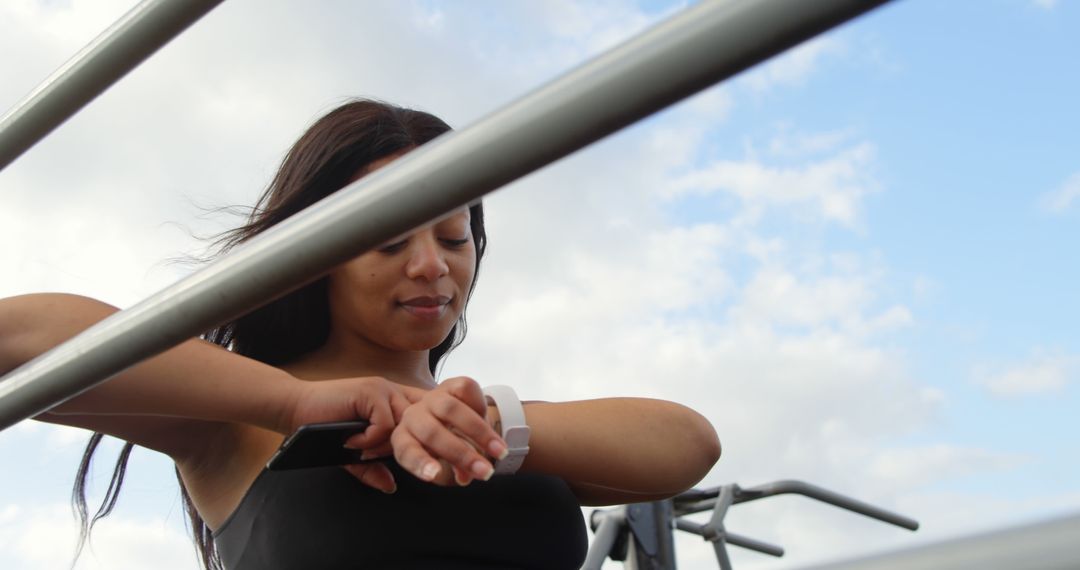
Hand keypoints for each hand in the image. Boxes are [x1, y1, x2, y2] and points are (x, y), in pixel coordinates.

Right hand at [287, 376, 423, 492]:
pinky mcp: (370, 392)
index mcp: (393, 400)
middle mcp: (393, 391)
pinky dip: (367, 440)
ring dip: (381, 445)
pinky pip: (384, 425)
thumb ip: (372, 467)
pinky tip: (349, 440)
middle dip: (398, 447)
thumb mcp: (353, 451)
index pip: (425, 415)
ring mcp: (382, 389)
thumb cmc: (322, 428)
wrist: (293, 408)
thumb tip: (390, 486)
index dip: (419, 437)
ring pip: (403, 426)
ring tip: (358, 447)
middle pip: (418, 426)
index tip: (404, 454)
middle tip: (371, 455)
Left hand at [391, 376, 507, 486]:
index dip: (420, 463)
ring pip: (451, 410)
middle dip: (462, 454)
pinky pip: (465, 389)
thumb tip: (465, 478)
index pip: (406, 451)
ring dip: (479, 432)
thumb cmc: (448, 447)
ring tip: (499, 450)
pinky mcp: (450, 384)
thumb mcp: (449, 465)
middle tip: (486, 472)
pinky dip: (480, 405)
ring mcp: (431, 398)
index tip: (434, 474)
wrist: (458, 420)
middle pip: (432, 433)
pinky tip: (488, 419)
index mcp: (404, 440)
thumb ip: (456, 471)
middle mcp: (413, 417)